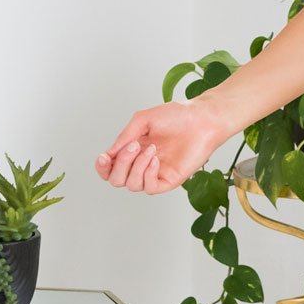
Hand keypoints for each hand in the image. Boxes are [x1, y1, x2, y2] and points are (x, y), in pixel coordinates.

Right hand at [93, 97, 231, 193]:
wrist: (201, 119)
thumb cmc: (176, 116)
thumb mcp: (143, 120)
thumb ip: (125, 136)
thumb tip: (109, 153)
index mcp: (133, 151)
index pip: (110, 169)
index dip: (102, 167)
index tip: (104, 157)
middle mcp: (142, 165)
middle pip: (116, 180)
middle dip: (120, 164)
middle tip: (134, 146)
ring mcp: (156, 173)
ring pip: (132, 185)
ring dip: (136, 166)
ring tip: (151, 149)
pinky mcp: (170, 180)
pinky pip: (150, 188)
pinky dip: (148, 174)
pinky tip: (156, 159)